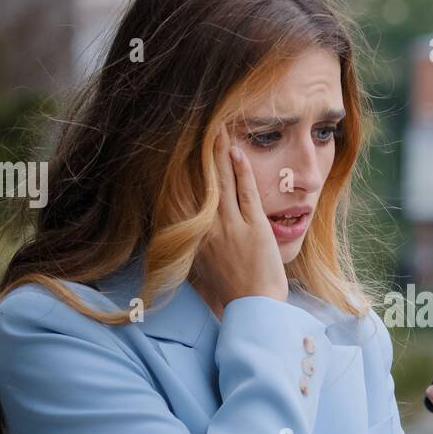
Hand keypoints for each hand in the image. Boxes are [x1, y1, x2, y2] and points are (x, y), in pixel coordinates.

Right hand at [190, 126, 287, 309]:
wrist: (253, 307)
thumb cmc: (233, 290)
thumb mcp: (205, 266)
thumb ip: (199, 242)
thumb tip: (193, 228)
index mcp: (194, 237)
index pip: (185, 195)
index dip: (182, 170)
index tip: (179, 149)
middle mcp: (207, 228)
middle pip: (202, 182)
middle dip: (201, 152)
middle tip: (200, 126)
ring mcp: (230, 226)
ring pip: (222, 182)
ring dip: (220, 153)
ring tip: (218, 129)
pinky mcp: (253, 227)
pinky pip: (246, 192)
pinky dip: (241, 171)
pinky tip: (237, 152)